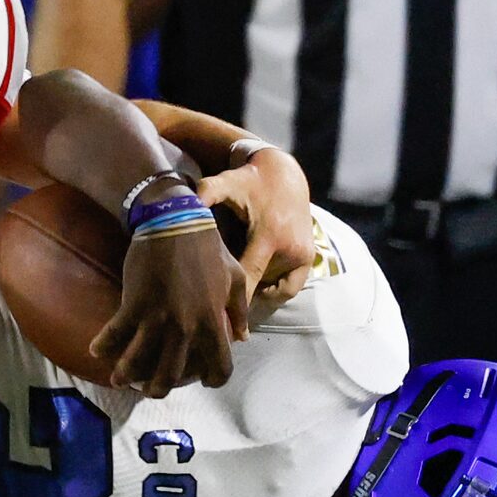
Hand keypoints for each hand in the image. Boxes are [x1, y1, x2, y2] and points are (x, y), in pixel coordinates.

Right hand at [91, 226, 241, 396]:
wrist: (174, 222)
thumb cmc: (207, 248)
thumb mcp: (234, 277)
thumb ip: (239, 311)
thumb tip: (241, 337)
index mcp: (213, 321)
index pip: (220, 365)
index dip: (215, 379)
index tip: (205, 381)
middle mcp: (186, 327)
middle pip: (171, 373)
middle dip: (159, 387)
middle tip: (151, 388)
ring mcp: (157, 318)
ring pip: (138, 361)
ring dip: (127, 375)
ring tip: (120, 379)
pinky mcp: (133, 305)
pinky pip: (115, 335)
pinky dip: (104, 345)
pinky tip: (96, 350)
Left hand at [198, 146, 316, 324]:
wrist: (284, 175)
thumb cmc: (248, 182)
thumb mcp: (227, 182)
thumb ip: (207, 191)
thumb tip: (187, 201)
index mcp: (269, 237)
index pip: (249, 277)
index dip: (234, 301)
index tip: (219, 321)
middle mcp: (289, 250)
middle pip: (258, 286)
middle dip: (238, 298)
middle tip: (217, 310)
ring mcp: (302, 256)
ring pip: (272, 287)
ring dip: (254, 288)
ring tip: (232, 288)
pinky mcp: (310, 259)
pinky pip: (289, 288)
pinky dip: (272, 288)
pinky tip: (255, 282)